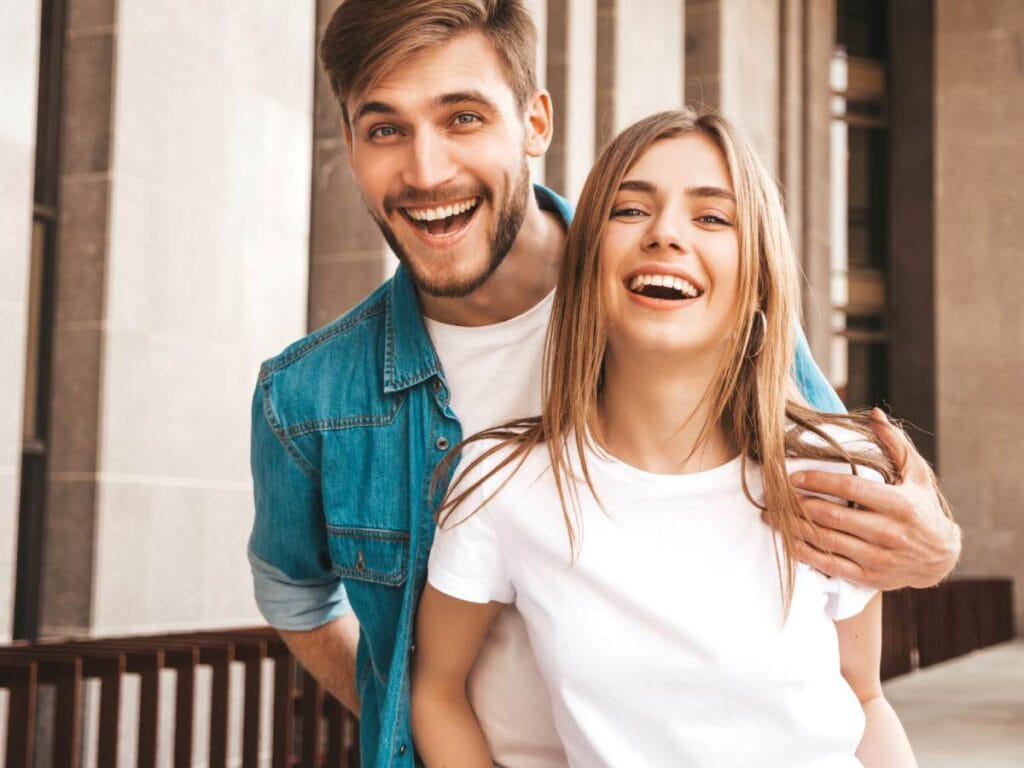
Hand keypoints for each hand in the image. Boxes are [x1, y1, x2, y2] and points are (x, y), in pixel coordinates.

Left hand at [776, 408, 960, 589]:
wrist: (940, 558)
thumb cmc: (922, 508)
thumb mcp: (916, 474)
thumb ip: (895, 444)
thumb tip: (874, 415)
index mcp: (898, 504)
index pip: (850, 488)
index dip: (818, 482)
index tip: (792, 477)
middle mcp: (888, 532)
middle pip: (832, 516)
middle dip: (796, 505)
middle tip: (771, 495)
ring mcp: (878, 557)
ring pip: (826, 541)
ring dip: (794, 528)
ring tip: (770, 516)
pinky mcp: (869, 577)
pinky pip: (830, 564)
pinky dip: (805, 553)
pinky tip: (787, 542)